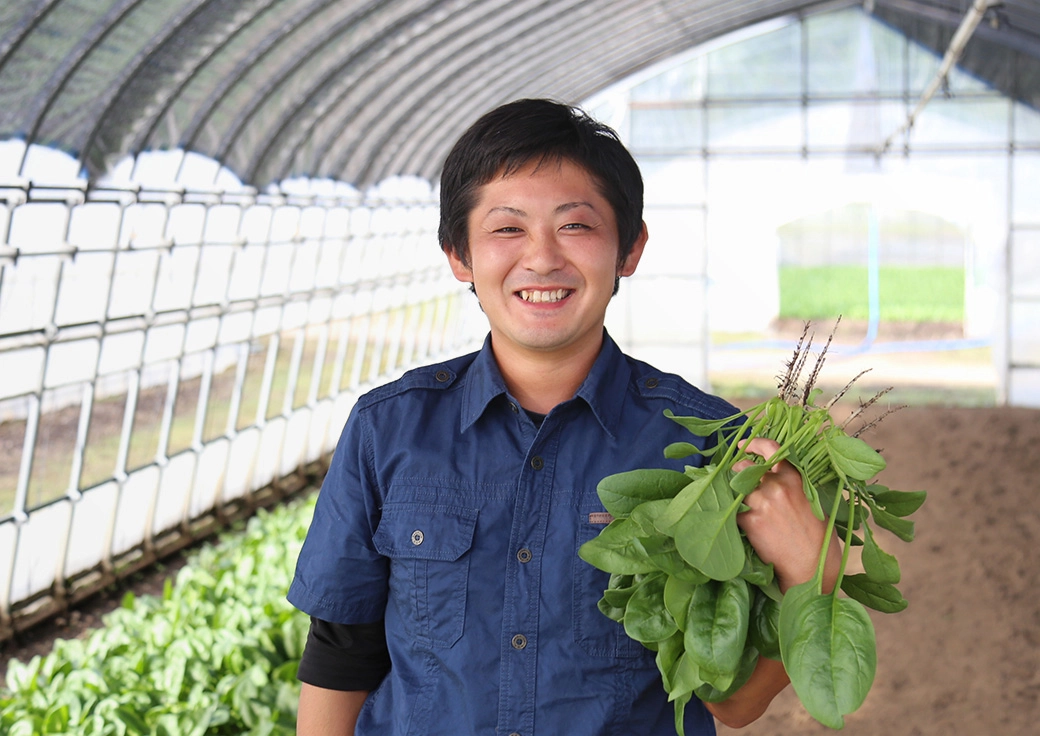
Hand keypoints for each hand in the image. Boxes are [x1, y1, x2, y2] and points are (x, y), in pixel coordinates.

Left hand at [735, 438, 839, 593]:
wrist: (811, 568)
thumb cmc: (818, 539)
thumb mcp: (812, 503)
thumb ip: (792, 487)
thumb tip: (773, 479)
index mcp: (795, 478)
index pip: (771, 449)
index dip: (753, 444)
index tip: (742, 445)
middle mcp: (777, 485)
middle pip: (744, 468)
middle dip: (738, 473)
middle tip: (736, 483)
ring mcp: (761, 502)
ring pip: (734, 487)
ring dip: (732, 493)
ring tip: (737, 504)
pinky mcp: (750, 520)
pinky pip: (732, 509)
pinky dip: (732, 513)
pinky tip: (738, 521)